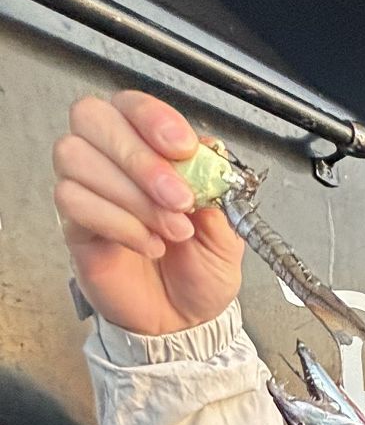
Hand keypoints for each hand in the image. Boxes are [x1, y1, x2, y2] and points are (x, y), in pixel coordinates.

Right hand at [53, 91, 243, 334]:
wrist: (188, 320)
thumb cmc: (203, 269)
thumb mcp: (229, 230)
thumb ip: (217, 191)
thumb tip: (206, 154)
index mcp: (153, 147)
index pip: (133, 105)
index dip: (153, 118)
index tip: (183, 148)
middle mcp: (114, 159)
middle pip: (94, 119)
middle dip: (140, 157)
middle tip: (180, 198)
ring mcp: (90, 189)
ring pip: (77, 158)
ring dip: (132, 195)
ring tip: (172, 230)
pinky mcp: (75, 225)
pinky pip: (75, 203)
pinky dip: (119, 223)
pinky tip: (149, 244)